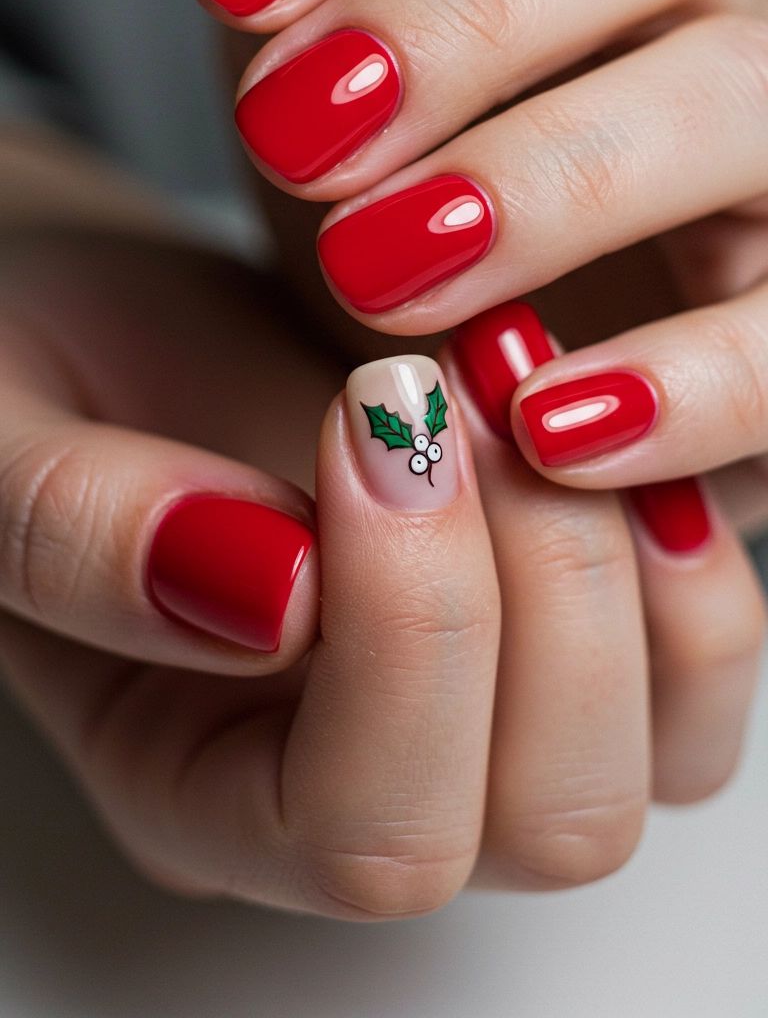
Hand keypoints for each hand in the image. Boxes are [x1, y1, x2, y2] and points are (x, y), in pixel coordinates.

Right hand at [0, 229, 759, 910]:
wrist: (102, 312)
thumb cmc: (33, 373)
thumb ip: (74, 530)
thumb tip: (265, 595)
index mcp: (196, 785)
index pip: (363, 833)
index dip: (409, 636)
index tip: (367, 415)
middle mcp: (350, 783)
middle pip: (541, 816)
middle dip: (536, 585)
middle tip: (451, 387)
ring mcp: (468, 710)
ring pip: (647, 757)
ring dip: (612, 555)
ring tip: (515, 379)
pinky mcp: (544, 623)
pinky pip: (691, 664)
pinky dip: (685, 551)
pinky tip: (602, 424)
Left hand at [182, 0, 767, 534]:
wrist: (481, 380)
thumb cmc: (400, 211)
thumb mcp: (316, 97)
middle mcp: (692, 2)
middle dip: (450, 11)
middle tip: (288, 129)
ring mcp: (764, 149)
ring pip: (728, 96)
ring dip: (548, 178)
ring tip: (374, 269)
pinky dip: (686, 381)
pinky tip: (541, 425)